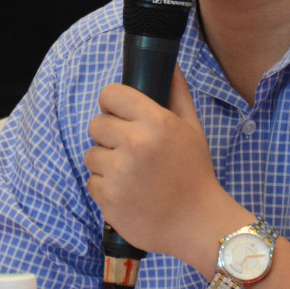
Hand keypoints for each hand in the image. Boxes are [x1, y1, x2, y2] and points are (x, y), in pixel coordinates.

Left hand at [85, 68, 242, 265]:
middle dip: (109, 136)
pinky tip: (128, 193)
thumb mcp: (192, 129)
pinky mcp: (108, 197)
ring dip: (106, 163)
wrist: (198, 223)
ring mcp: (119, 172)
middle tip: (130, 150)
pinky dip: (106, 188)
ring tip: (131, 175)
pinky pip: (92, 181)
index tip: (120, 115)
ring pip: (91, 153)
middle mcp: (135, 143)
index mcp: (155, 122)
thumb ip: (177, 93)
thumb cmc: (195, 174)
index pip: (110, 94)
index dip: (113, 104)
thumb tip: (169, 64)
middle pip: (96, 123)